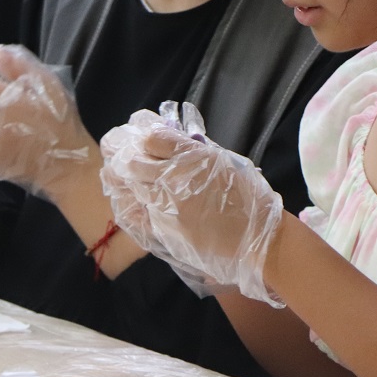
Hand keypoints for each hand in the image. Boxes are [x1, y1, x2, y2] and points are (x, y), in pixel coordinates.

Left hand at [100, 109, 284, 305]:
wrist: (257, 243)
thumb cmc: (249, 201)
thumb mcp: (225, 163)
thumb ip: (195, 151)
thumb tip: (169, 138)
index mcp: (194, 158)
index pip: (151, 137)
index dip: (142, 133)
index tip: (141, 134)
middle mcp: (174, 180)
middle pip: (131, 161)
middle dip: (123, 153)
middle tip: (119, 150)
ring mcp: (165, 208)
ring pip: (129, 187)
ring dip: (124, 178)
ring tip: (121, 173)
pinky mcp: (162, 231)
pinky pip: (135, 212)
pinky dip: (131, 203)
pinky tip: (133, 199)